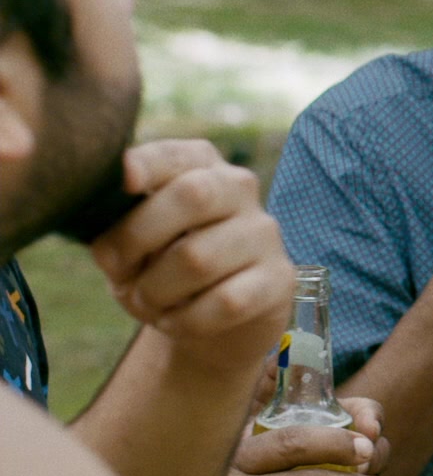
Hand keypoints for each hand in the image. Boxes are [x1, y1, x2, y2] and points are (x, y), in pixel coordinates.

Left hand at [89, 140, 293, 369]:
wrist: (221, 317)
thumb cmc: (166, 267)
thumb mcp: (134, 243)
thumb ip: (120, 232)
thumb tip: (110, 248)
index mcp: (200, 166)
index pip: (177, 154)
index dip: (148, 164)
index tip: (124, 182)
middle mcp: (239, 189)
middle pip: (193, 195)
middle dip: (138, 236)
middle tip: (119, 268)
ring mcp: (264, 234)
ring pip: (199, 257)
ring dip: (156, 290)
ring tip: (148, 302)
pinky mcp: (279, 278)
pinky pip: (225, 301)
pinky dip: (187, 319)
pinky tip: (177, 321)